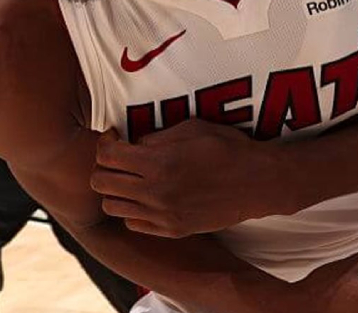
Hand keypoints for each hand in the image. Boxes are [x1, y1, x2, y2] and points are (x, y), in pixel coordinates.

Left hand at [92, 119, 285, 236]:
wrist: (257, 182)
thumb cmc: (228, 147)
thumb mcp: (191, 128)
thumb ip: (156, 137)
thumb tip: (134, 145)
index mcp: (157, 162)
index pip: (106, 156)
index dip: (105, 143)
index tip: (115, 137)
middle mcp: (154, 191)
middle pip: (99, 182)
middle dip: (104, 167)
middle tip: (119, 158)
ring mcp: (162, 214)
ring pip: (111, 206)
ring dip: (115, 190)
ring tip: (132, 179)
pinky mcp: (172, 230)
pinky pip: (133, 223)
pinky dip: (133, 209)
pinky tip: (148, 196)